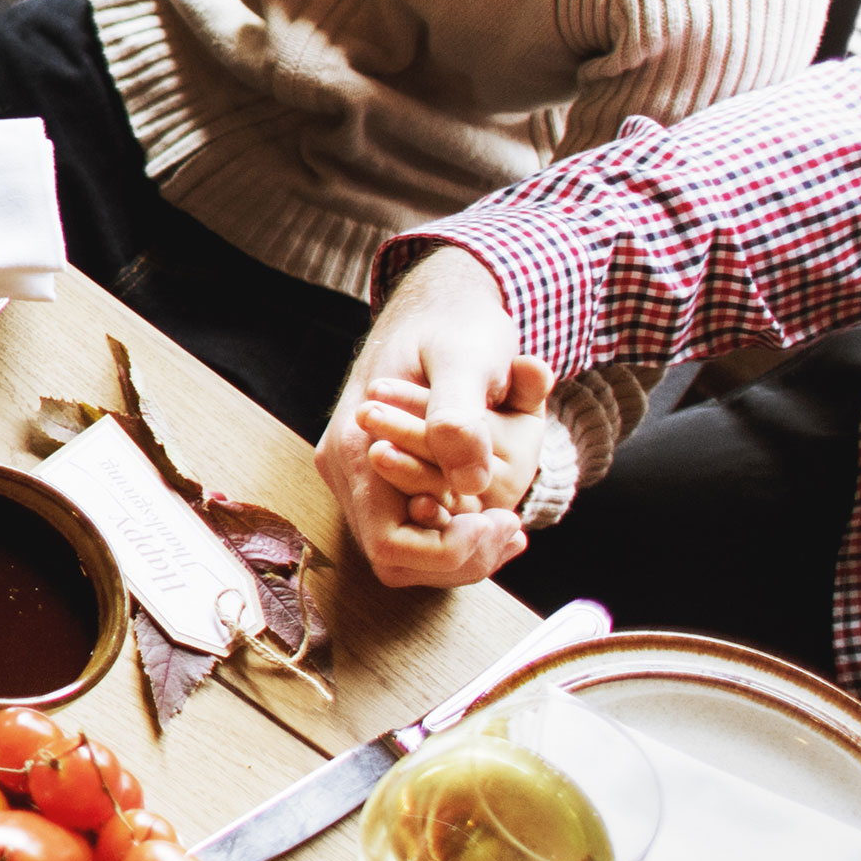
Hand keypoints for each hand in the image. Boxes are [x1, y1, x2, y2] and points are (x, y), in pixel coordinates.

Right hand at [317, 248, 556, 584]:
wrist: (438, 303)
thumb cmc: (452, 325)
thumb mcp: (465, 357)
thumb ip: (460, 417)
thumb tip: (468, 481)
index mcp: (354, 447)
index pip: (390, 542)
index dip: (449, 551)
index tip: (504, 523)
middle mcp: (348, 470)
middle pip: (396, 558)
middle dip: (459, 557)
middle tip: (512, 529)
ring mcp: (362, 476)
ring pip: (406, 553)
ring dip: (462, 552)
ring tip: (510, 528)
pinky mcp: (384, 477)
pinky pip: (414, 529)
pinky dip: (458, 535)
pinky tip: (496, 518)